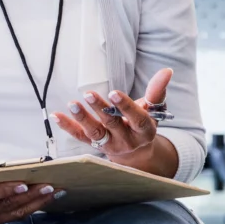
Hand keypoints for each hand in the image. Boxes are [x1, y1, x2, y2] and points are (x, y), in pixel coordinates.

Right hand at [0, 180, 59, 223]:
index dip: (6, 190)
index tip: (23, 184)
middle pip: (8, 206)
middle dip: (31, 196)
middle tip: (51, 186)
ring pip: (15, 214)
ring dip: (37, 204)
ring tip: (54, 193)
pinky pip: (12, 218)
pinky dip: (29, 209)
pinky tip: (42, 201)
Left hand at [53, 68, 172, 170]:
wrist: (136, 152)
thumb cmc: (144, 124)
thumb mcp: (154, 110)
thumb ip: (157, 91)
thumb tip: (167, 71)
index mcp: (144, 131)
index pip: (136, 119)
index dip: (125, 107)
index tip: (114, 93)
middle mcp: (126, 141)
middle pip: (112, 125)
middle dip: (100, 109)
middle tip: (89, 94)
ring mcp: (109, 145)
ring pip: (95, 133)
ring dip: (83, 119)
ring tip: (73, 104)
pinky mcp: (94, 146)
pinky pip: (80, 137)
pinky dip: (68, 127)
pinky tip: (57, 116)